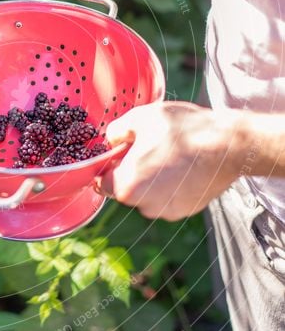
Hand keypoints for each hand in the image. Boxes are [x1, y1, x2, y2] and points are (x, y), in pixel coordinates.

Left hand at [100, 101, 244, 220]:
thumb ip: (116, 131)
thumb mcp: (141, 118)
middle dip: (132, 170)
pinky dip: (171, 185)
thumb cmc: (183, 131)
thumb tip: (111, 140)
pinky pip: (167, 197)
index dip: (109, 164)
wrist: (228, 147)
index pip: (101, 181)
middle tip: (150, 147)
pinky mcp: (185, 211)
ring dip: (153, 178)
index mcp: (126, 186)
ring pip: (148, 193)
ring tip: (171, 154)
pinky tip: (184, 166)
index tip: (120, 152)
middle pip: (126, 188)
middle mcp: (143, 206)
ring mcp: (166, 211)